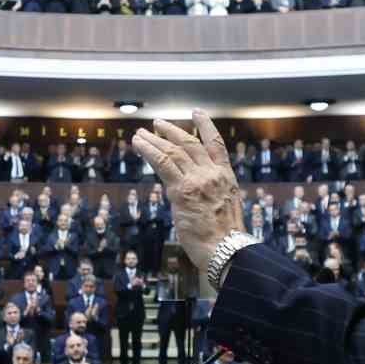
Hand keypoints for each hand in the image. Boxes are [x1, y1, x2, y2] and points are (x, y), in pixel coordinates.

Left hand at [132, 111, 245, 271]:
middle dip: (171, 131)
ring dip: (154, 140)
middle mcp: (212, 174)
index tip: (197, 113)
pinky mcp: (181, 190)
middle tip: (157, 124)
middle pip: (190, 144)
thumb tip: (190, 193)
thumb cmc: (224, 239)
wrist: (226, 251)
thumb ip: (209, 194)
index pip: (216, 144)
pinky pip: (162, 163)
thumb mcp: (223, 209)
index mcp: (226, 177)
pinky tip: (138, 144)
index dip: (206, 125)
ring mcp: (197, 180)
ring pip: (172, 151)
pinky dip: (148, 150)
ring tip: (140, 133)